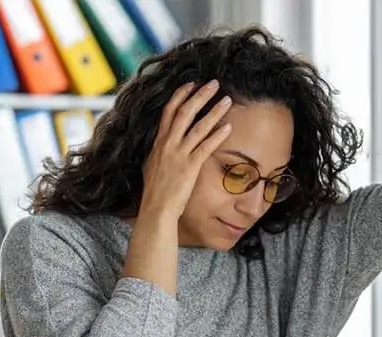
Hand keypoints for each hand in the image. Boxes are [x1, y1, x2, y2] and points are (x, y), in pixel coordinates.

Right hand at [140, 80, 232, 217]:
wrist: (156, 208)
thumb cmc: (156, 190)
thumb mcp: (153, 165)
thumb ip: (160, 151)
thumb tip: (162, 145)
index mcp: (159, 141)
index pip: (169, 111)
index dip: (181, 95)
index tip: (192, 84)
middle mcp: (167, 144)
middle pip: (185, 111)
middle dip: (200, 95)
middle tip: (214, 83)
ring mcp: (178, 154)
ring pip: (198, 126)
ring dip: (213, 111)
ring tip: (227, 100)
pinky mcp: (190, 167)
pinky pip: (205, 147)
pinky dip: (217, 135)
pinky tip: (228, 127)